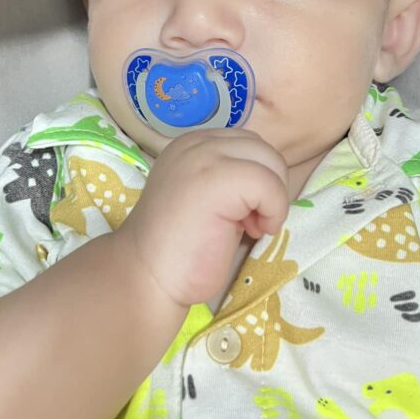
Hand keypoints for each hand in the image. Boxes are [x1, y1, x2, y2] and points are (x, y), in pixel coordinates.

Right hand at [124, 128, 289, 307]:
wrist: (146, 276)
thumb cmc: (180, 247)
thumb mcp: (207, 197)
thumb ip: (232, 179)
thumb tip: (272, 180)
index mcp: (193, 144)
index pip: (249, 145)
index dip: (258, 180)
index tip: (242, 213)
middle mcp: (197, 143)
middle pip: (263, 150)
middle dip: (269, 187)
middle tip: (249, 223)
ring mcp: (204, 156)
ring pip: (270, 162)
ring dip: (272, 199)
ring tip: (249, 226)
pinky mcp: (216, 178)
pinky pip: (269, 184)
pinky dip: (274, 210)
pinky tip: (252, 231)